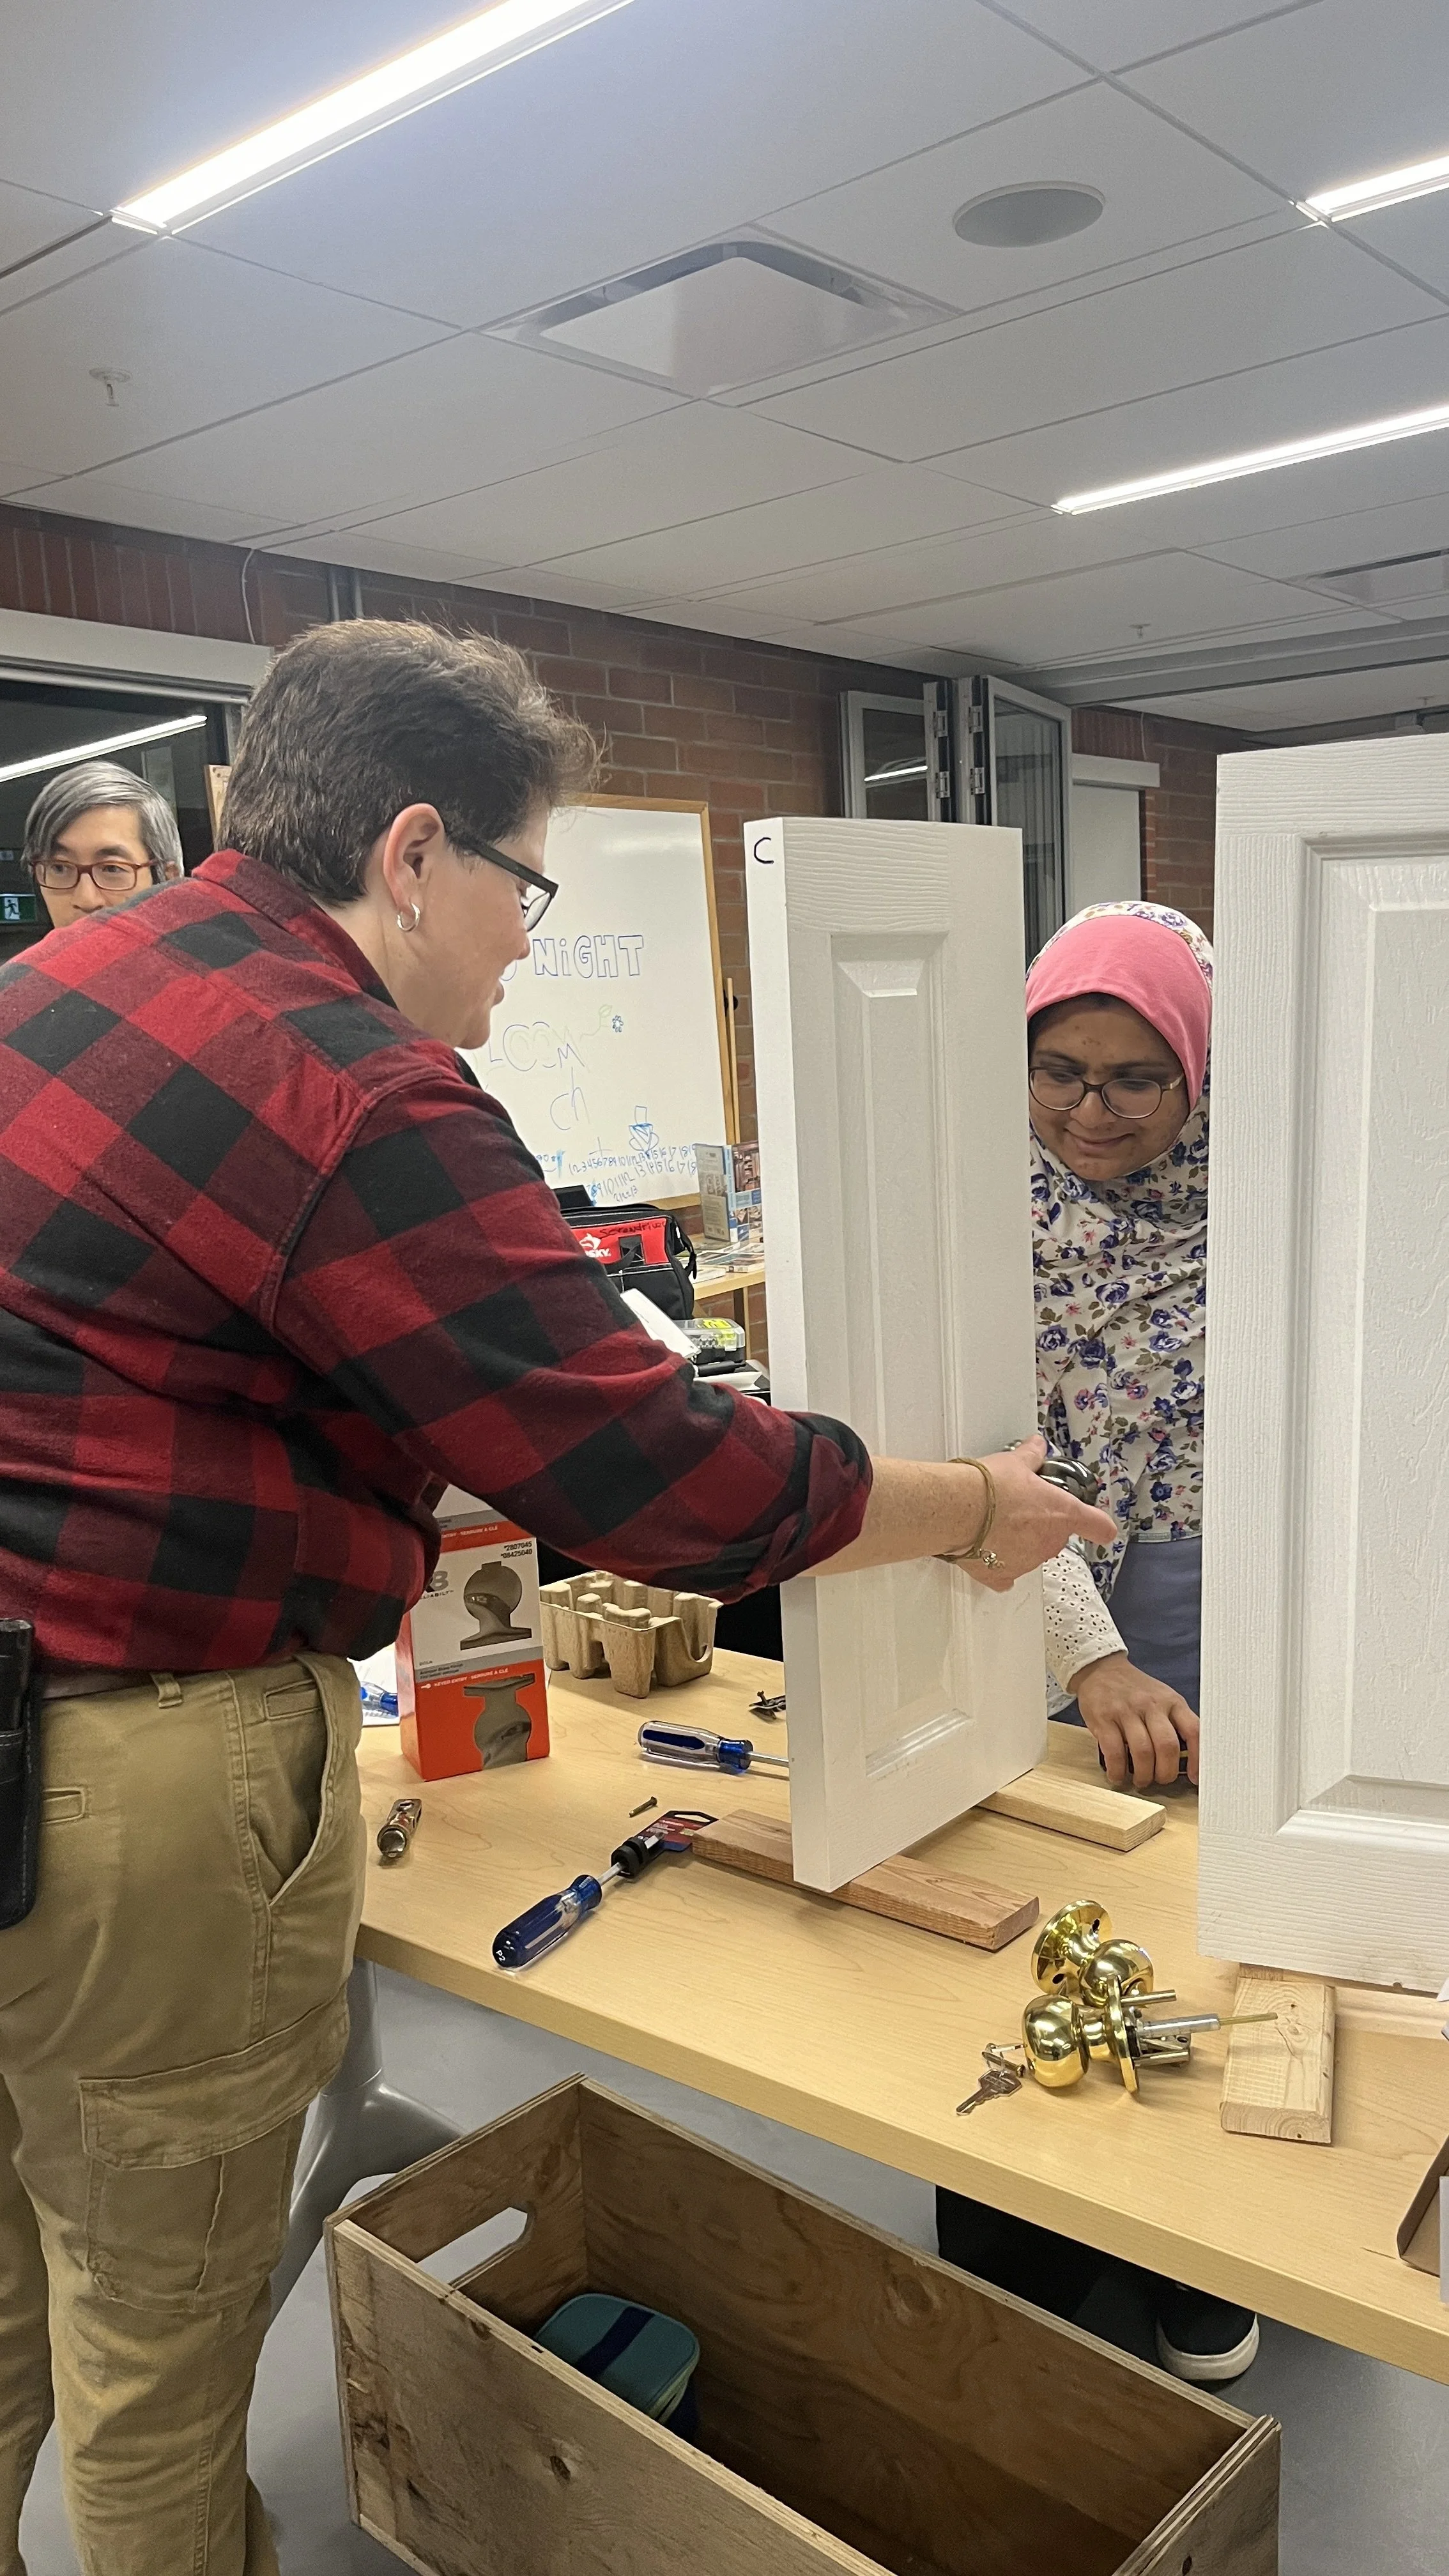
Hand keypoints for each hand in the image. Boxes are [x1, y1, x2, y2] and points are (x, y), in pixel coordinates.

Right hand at [954, 1433, 1116, 1592]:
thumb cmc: (990, 1487)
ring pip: (1031, 1553)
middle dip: (1042, 1524)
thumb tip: (1037, 1446)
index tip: (1100, 1528)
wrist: (958, 1509)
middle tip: (1019, 1507)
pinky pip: (1005, 1575)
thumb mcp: (1015, 1462)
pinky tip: (987, 1552)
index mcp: (1062, 1514)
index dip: (1099, 1526)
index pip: (1098, 1526)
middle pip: (1056, 1537)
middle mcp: (1049, 1542)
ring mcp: (1026, 1562)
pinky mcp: (1000, 1575)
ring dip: (1019, 1541)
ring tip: (995, 1522)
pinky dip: (999, 1566)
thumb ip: (1031, 1456)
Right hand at [1070, 1651, 1198, 1788]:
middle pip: (1167, 1746)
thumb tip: (1188, 1759)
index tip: (1194, 1778)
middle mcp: (1152, 1705)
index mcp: (1172, 1702)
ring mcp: (1127, 1711)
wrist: (1101, 1669)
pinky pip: (1114, 1752)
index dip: (1197, 1759)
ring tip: (1141, 1780)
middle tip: (1160, 1780)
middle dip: (1165, 1773)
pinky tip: (1118, 1775)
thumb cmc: (1135, 1690)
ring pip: (1143, 1752)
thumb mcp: (1163, 1698)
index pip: (1194, 1731)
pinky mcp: (1104, 1718)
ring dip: (1144, 1775)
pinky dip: (1118, 1770)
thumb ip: (1176, 1723)